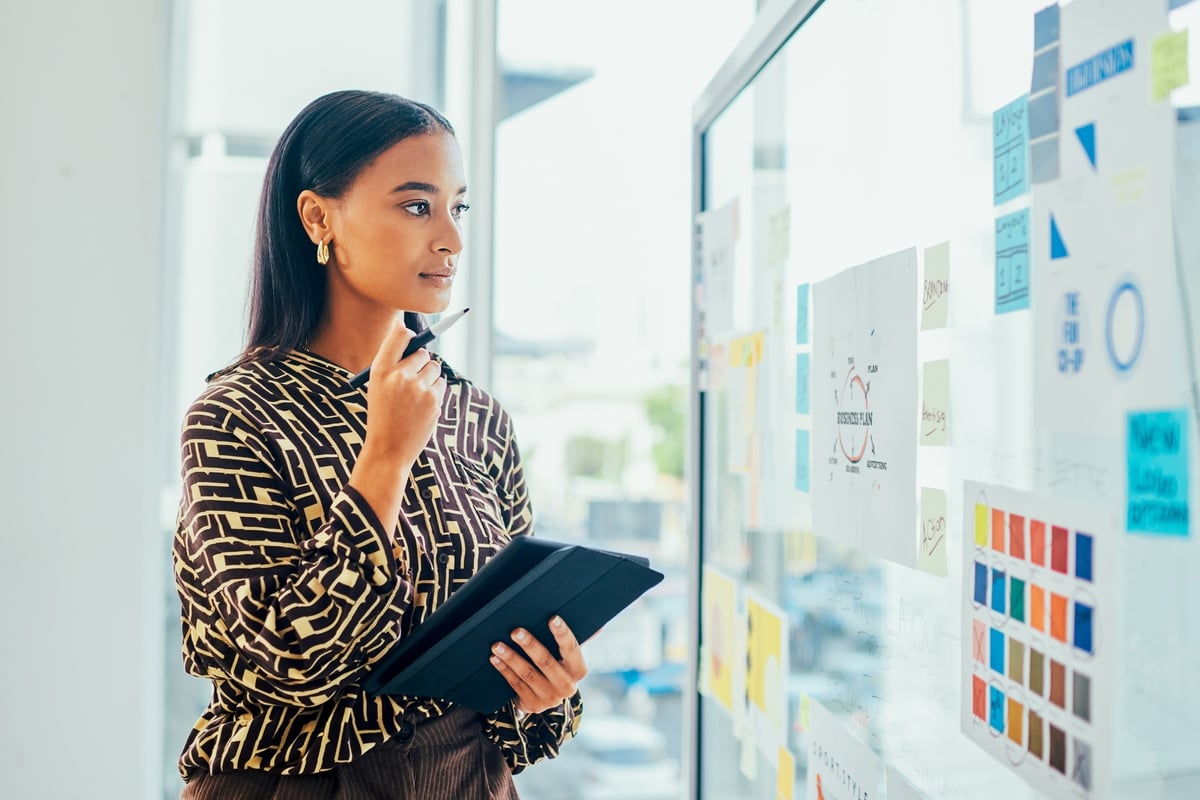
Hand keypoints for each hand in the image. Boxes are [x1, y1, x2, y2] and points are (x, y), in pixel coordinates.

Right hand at [362, 320, 446, 466]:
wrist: (388, 449)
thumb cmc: (382, 415)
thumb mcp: (377, 386)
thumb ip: (392, 363)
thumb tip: (413, 335)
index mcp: (380, 370)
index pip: (400, 335)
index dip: (408, 333)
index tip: (411, 336)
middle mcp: (399, 376)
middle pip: (422, 352)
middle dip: (420, 361)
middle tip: (412, 377)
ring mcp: (418, 388)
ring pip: (434, 368)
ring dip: (429, 377)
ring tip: (415, 396)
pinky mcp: (433, 400)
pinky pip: (441, 384)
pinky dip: (435, 391)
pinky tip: (422, 406)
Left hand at [490, 616, 587, 714]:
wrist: (547, 697)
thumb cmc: (558, 666)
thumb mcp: (568, 656)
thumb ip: (576, 641)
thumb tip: (599, 625)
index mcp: (579, 670)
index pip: (571, 649)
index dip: (562, 634)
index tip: (552, 618)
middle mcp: (567, 686)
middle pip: (546, 662)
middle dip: (530, 645)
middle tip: (515, 631)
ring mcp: (549, 698)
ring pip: (528, 674)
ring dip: (511, 658)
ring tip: (497, 645)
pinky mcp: (533, 705)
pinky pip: (516, 685)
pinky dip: (504, 670)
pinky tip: (495, 658)